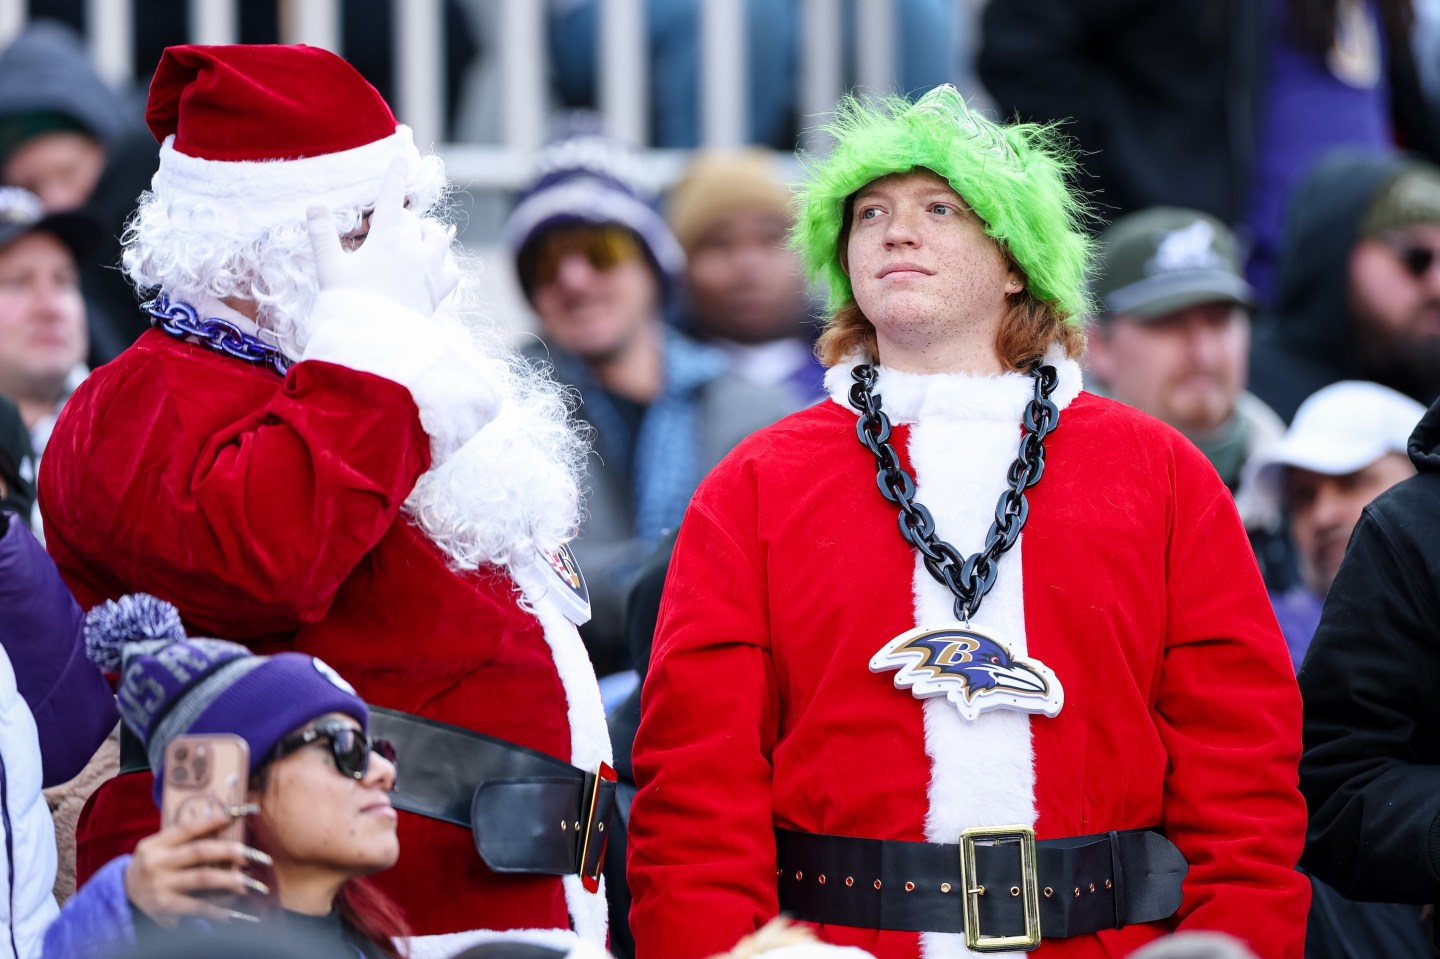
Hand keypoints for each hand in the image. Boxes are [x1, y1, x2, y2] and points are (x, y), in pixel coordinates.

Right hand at [123, 805, 271, 925]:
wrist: (123, 893)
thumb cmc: (151, 865)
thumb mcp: (157, 847)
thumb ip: (183, 839)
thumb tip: (225, 823)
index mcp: (156, 844)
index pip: (186, 828)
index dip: (210, 821)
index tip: (234, 815)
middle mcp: (157, 863)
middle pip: (199, 852)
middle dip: (229, 851)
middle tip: (253, 854)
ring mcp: (160, 886)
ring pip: (201, 879)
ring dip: (229, 881)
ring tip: (248, 882)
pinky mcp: (165, 907)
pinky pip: (197, 907)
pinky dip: (217, 909)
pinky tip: (234, 912)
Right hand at [306, 158, 459, 314]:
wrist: (376, 342)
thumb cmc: (349, 304)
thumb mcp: (329, 267)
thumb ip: (323, 234)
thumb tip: (314, 205)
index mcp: (387, 238)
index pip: (392, 198)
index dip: (394, 177)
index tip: (399, 159)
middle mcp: (414, 249)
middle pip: (412, 220)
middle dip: (398, 219)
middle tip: (377, 232)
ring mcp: (430, 269)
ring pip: (438, 238)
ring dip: (428, 233)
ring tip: (415, 237)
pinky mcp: (439, 291)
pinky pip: (451, 269)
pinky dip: (444, 263)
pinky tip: (435, 266)